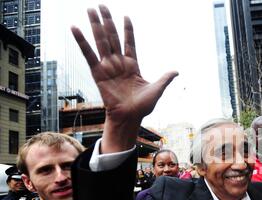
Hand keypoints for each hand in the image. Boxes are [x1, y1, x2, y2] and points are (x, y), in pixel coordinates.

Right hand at [71, 5, 177, 152]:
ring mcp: (108, 67)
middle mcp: (119, 63)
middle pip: (112, 37)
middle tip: (101, 4)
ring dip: (95, 25)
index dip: (128, 30)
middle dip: (107, 20)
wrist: (130, 118)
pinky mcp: (98, 73)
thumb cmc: (143, 107)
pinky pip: (88, 55)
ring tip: (90, 9)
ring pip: (101, 41)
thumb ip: (165, 79)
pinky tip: (75, 28)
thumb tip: (176, 72)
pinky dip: (81, 42)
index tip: (126, 16)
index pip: (129, 42)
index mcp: (132, 65)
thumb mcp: (157, 89)